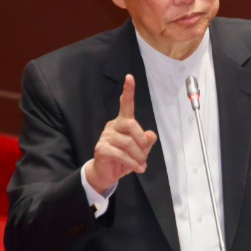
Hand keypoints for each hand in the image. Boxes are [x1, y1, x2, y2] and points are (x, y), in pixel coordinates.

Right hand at [84, 74, 157, 193]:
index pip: (126, 104)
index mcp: (123, 122)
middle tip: (145, 154)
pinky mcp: (101, 148)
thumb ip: (147, 141)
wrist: (107, 173)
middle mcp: (113, 126)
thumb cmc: (125, 158)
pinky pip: (120, 154)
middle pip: (131, 124)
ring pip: (127, 142)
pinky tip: (137, 168)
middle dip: (141, 140)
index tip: (130, 77)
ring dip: (139, 156)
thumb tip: (150, 135)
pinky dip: (132, 163)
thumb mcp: (141, 150)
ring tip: (141, 164)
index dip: (128, 91)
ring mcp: (105, 136)